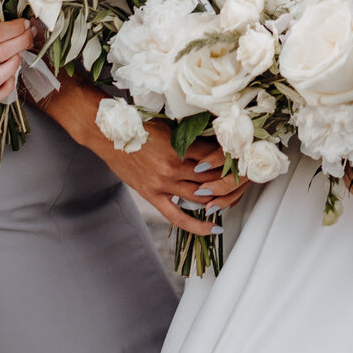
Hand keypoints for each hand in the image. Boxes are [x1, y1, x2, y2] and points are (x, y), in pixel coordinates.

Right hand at [71, 104, 247, 236]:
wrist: (107, 133)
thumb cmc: (138, 124)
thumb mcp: (169, 125)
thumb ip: (190, 137)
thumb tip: (216, 144)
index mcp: (180, 145)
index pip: (217, 157)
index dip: (233, 161)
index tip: (244, 161)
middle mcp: (174, 167)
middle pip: (213, 179)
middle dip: (231, 181)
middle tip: (245, 182)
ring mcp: (163, 183)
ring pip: (201, 197)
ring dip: (219, 200)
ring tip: (232, 200)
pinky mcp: (152, 195)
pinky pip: (178, 217)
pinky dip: (197, 225)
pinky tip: (213, 229)